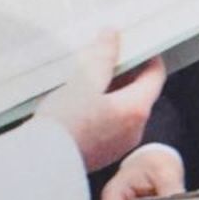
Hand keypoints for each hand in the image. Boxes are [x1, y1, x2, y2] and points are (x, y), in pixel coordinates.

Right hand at [35, 32, 166, 172]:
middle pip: (140, 92)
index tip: (137, 44)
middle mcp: (134, 129)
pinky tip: (81, 103)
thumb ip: (102, 56)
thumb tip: (112, 37)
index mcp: (136, 109)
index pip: (155, 76)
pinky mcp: (104, 153)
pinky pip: (111, 125)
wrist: (43, 162)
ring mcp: (120, 144)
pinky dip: (104, 109)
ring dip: (113, 91)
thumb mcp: (84, 80)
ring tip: (90, 78)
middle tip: (107, 56)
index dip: (149, 56)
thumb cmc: (65, 124)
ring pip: (124, 109)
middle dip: (126, 73)